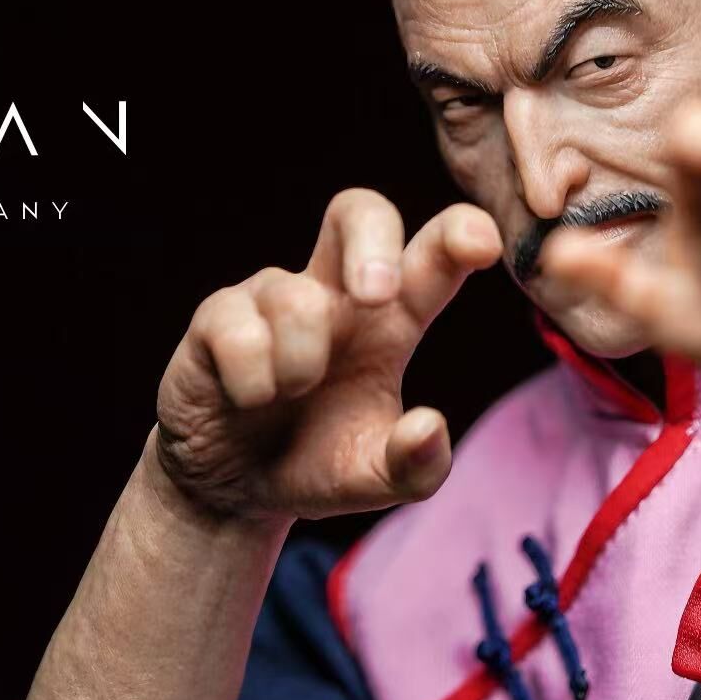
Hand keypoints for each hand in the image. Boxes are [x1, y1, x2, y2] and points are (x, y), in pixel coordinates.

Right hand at [153, 189, 501, 520]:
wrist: (234, 489)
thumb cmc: (317, 462)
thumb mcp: (376, 480)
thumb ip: (415, 465)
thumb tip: (430, 426)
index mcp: (392, 319)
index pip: (432, 254)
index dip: (459, 234)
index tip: (483, 243)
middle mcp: (335, 293)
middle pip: (357, 210)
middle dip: (372, 242)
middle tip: (377, 297)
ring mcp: (273, 297)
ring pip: (295, 297)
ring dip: (299, 363)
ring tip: (291, 395)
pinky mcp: (217, 317)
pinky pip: (238, 331)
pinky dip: (252, 381)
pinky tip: (250, 400)